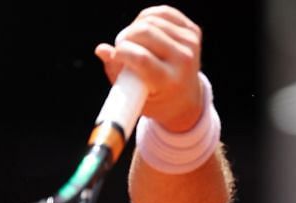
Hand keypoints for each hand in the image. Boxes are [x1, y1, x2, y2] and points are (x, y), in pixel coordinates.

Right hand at [95, 6, 203, 131]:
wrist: (184, 98)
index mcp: (169, 82)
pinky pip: (164, 12)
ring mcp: (191, 45)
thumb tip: (102, 49)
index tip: (116, 55)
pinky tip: (146, 30)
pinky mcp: (194, 33)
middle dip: (126, 36)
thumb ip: (115, 71)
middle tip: (124, 47)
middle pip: (145, 31)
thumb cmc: (152, 96)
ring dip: (136, 27)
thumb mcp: (132, 94)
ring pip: (152, 19)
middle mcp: (184, 62)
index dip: (122, 51)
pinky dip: (149, 17)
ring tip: (135, 42)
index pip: (142, 58)